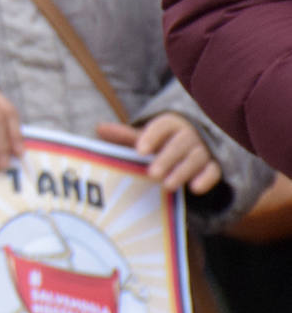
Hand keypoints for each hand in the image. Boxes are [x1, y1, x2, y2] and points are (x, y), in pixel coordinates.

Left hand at [96, 114, 222, 194]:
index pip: (163, 126)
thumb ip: (124, 135)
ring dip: (182, 171)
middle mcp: (189, 134)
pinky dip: (206, 178)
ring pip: (196, 157)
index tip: (139, 150)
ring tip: (167, 185)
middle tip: (152, 173)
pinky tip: (195, 188)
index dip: (152, 136)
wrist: (187, 149)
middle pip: (180, 143)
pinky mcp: (214, 165)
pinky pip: (214, 170)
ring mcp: (203, 149)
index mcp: (171, 124)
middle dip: (167, 158)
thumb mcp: (143, 138)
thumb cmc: (159, 143)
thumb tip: (99, 128)